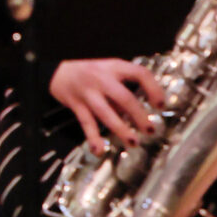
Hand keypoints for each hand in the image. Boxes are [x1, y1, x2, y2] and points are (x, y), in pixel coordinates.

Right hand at [49, 58, 166, 155]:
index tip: (161, 104)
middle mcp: (100, 78)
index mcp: (112, 67)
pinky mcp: (76, 104)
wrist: (55, 66)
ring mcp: (87, 92)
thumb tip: (138, 111)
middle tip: (149, 129)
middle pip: (124, 98)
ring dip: (121, 129)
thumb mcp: (107, 68)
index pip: (139, 73)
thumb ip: (121, 87)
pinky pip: (86, 122)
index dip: (154, 89)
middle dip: (139, 116)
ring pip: (106, 112)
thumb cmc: (86, 68)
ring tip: (133, 142)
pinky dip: (93, 137)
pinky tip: (99, 149)